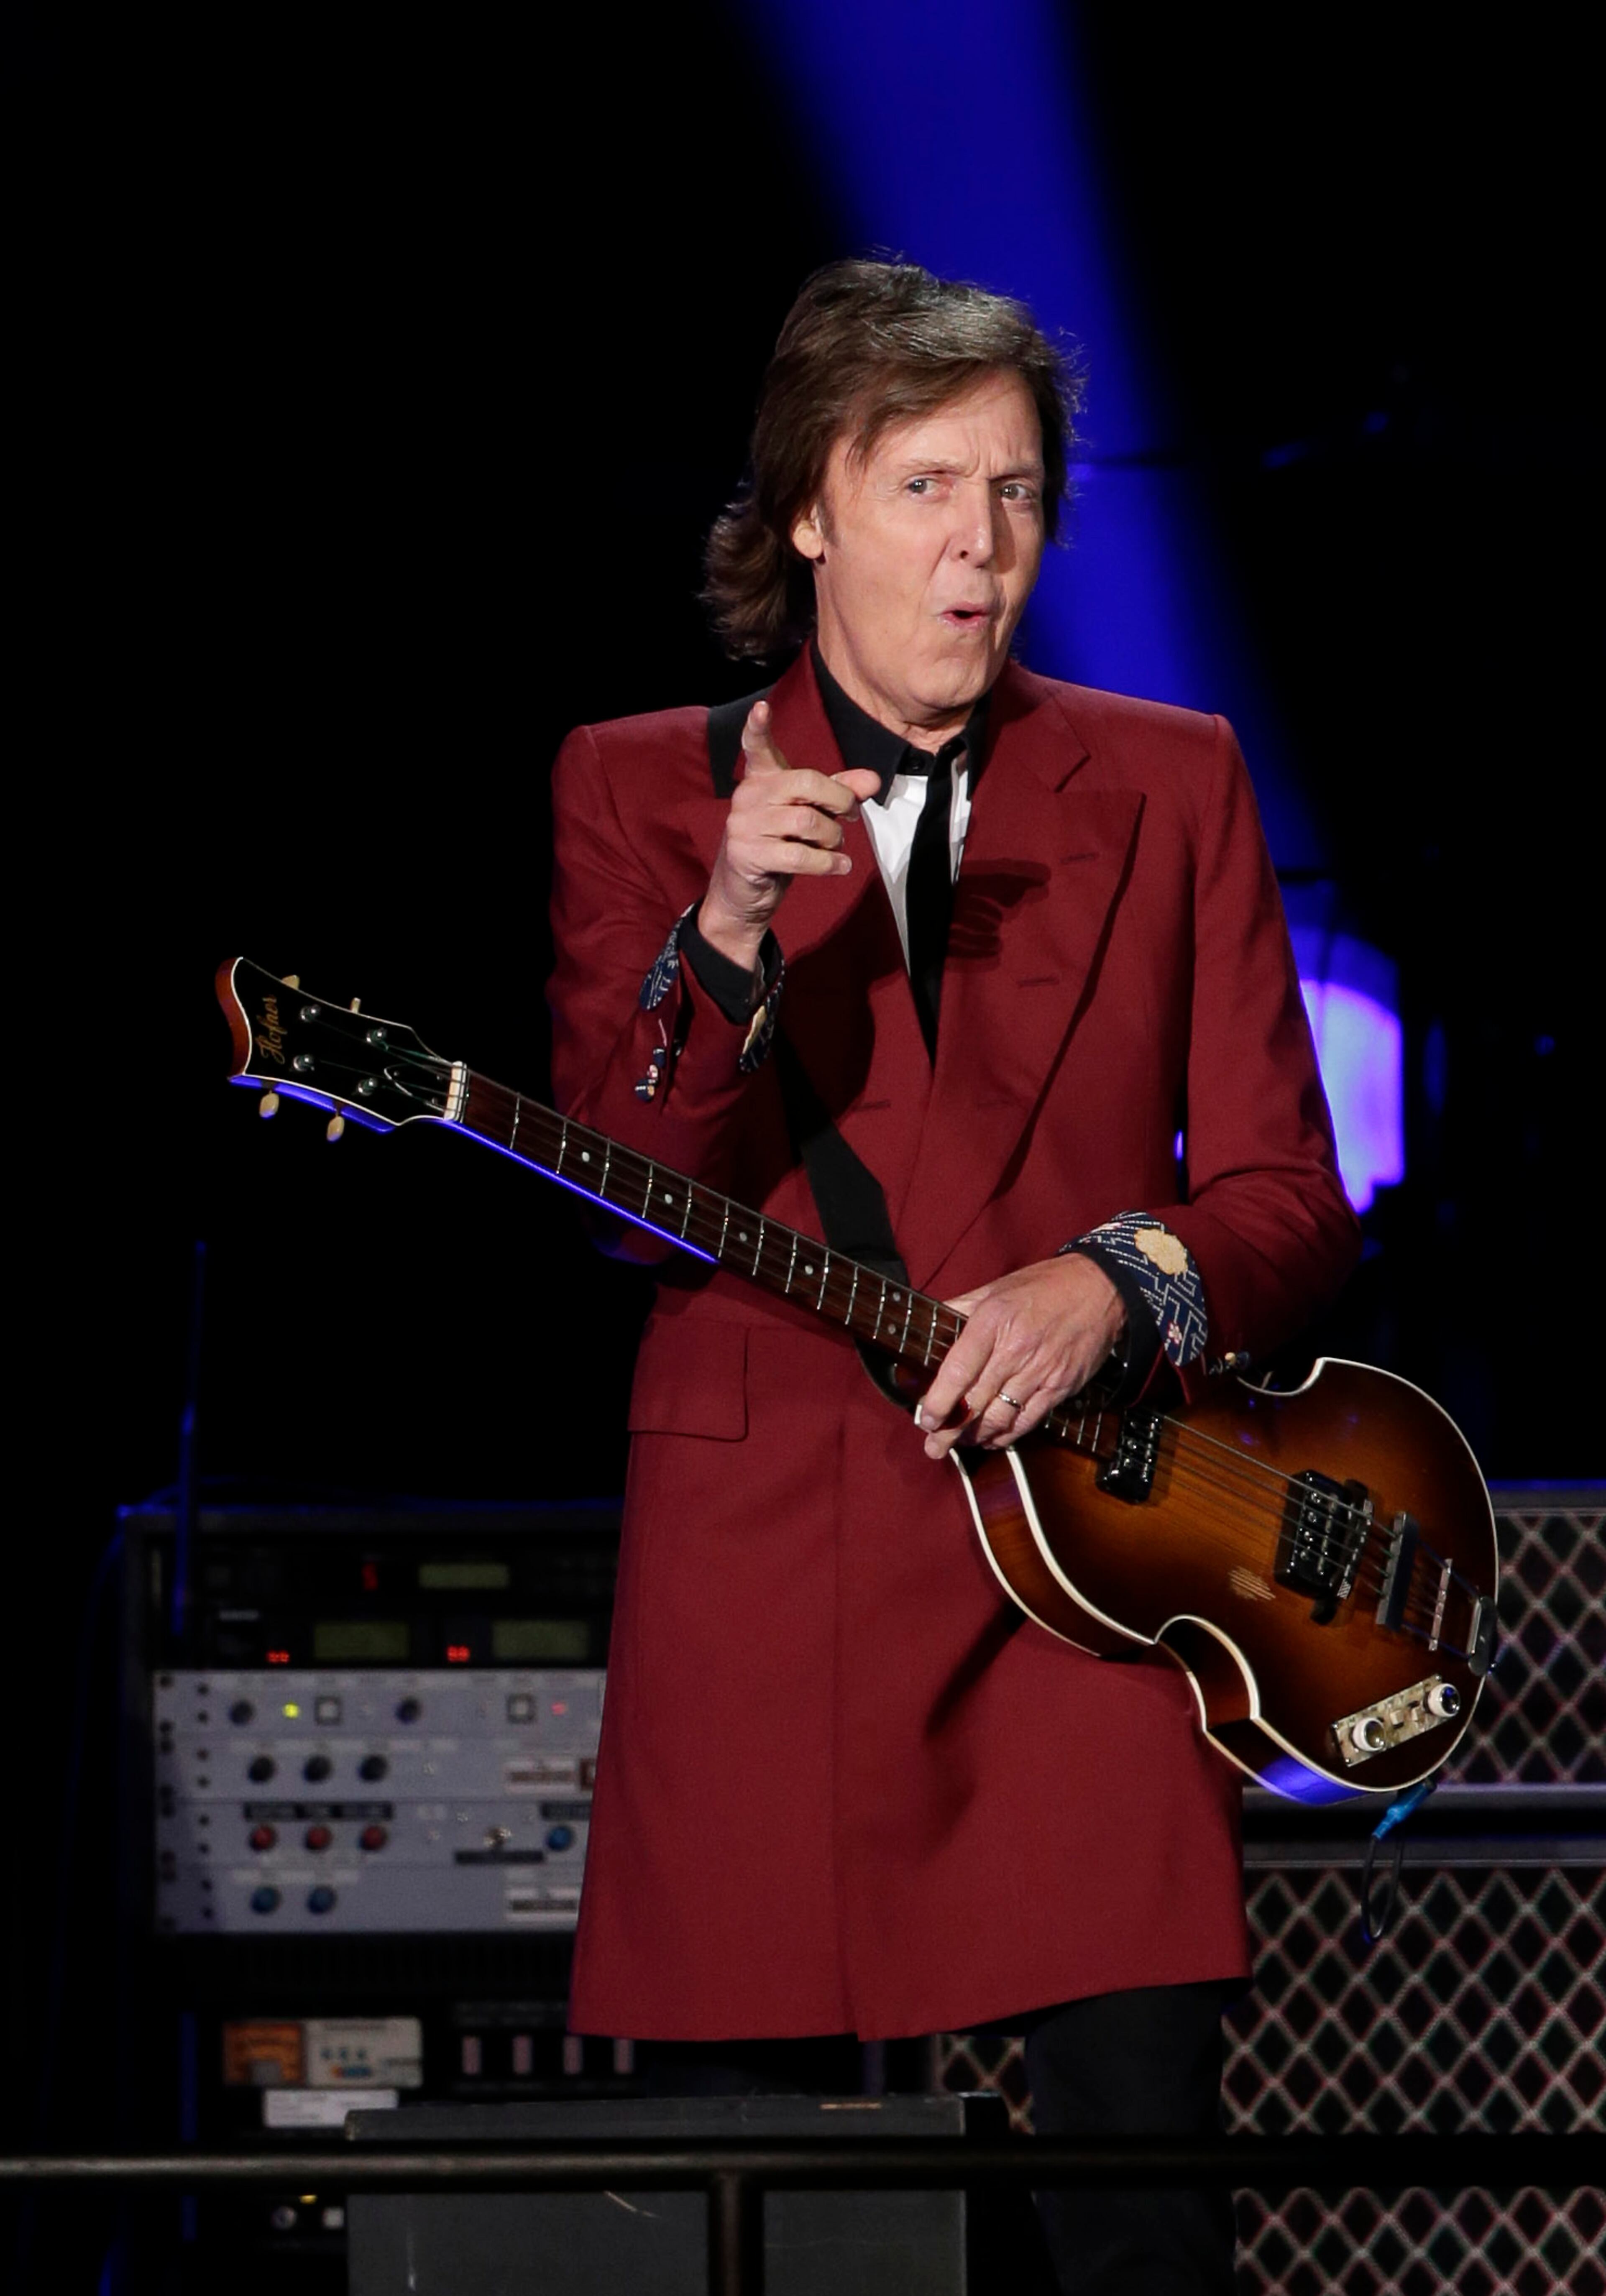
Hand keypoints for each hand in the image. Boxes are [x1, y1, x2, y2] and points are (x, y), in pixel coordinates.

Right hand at [698, 701, 881, 971]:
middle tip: (850, 816)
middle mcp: (748, 795)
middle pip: (807, 783)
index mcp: (761, 779)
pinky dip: (829, 863)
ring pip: (808, 822)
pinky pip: (800, 855)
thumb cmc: (780, 843)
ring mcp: (745, 825)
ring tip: (836, 846)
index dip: (758, 728)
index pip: (756, 747)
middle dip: (839, 801)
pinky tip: (840, 867)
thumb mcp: (810, 813)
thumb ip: (839, 792)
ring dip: (833, 838)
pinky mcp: (748, 854)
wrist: (745, 891)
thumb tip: (873, 780)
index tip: (761, 708)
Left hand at [916, 1254, 1126, 1459]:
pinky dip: (1007, 1435)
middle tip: (933, 1447)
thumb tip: (932, 1327)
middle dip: (951, 1430)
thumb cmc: (1043, 1286)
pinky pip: (1028, 1420)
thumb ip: (961, 1308)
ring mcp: (1041, 1371)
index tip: (925, 1418)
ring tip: (958, 1445)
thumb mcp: (995, 1288)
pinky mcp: (1061, 1386)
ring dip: (976, 1436)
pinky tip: (991, 1440)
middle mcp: (1015, 1350)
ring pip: (1000, 1417)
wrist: (1100, 1288)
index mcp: (992, 1322)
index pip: (958, 1370)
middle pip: (976, 1401)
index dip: (939, 1400)